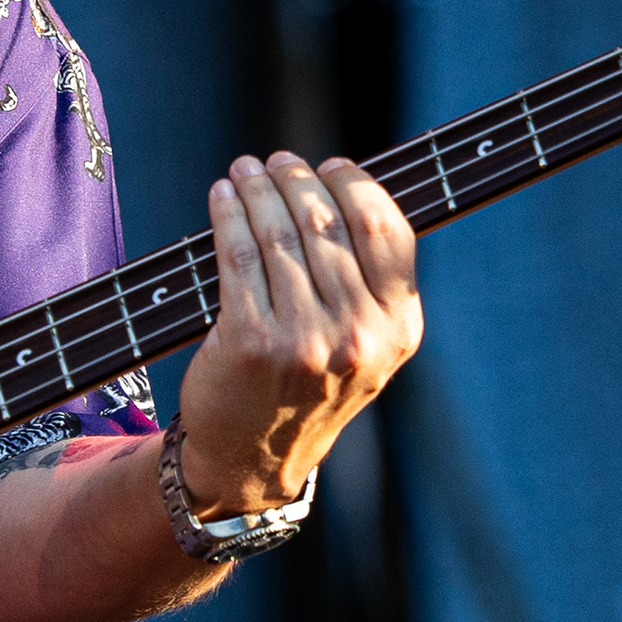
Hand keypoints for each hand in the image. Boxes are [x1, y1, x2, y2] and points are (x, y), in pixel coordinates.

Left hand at [178, 152, 423, 511]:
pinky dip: (228, 215)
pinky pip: (238, 254)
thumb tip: (343, 188)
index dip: (356, 185)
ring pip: (279, 233)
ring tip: (246, 171)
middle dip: (298, 180)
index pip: (384, 230)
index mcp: (397, 329)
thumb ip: (368, 282)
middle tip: (279, 162)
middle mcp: (357, 334)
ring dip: (259, 189)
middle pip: (327, 223)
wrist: (253, 459)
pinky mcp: (250, 340)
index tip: (332, 165)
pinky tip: (224, 198)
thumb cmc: (306, 387)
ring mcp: (303, 338)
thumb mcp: (363, 346)